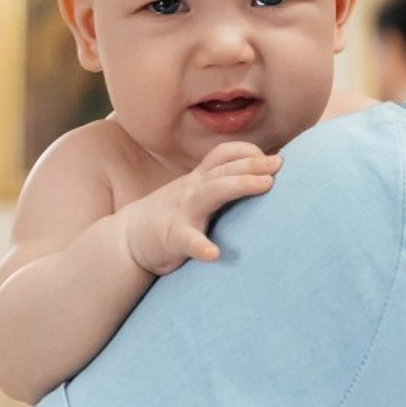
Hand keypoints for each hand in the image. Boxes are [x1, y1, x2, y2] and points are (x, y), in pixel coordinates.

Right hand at [122, 142, 280, 274]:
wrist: (127, 240)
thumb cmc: (171, 216)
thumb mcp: (195, 193)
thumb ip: (220, 184)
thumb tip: (261, 180)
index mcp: (198, 180)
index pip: (223, 155)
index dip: (248, 152)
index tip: (273, 158)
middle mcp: (192, 190)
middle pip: (224, 169)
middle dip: (253, 163)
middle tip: (279, 164)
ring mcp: (182, 212)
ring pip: (212, 193)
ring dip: (239, 185)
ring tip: (265, 185)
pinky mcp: (172, 238)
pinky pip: (188, 240)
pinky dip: (201, 246)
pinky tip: (215, 254)